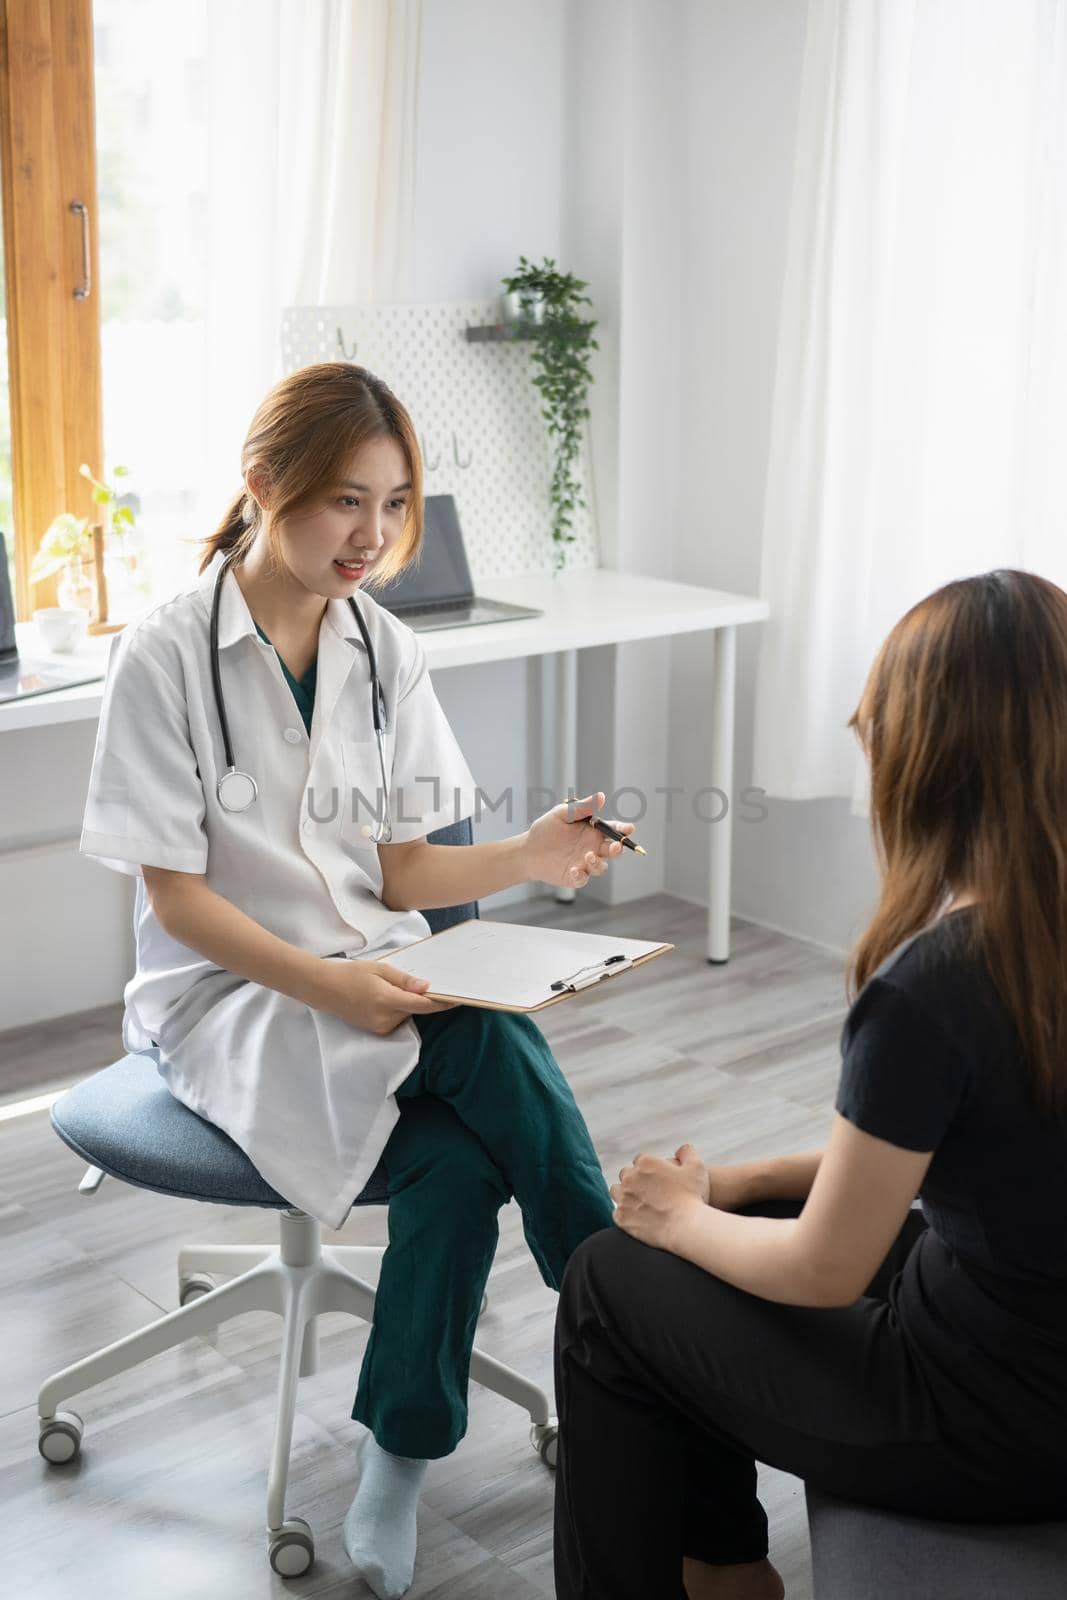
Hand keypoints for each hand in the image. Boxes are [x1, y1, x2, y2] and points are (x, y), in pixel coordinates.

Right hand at [320, 958, 458, 1035]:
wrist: (325, 989)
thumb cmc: (352, 974)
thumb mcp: (380, 969)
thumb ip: (405, 980)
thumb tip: (427, 988)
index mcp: (387, 1000)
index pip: (423, 1005)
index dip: (442, 1003)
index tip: (459, 998)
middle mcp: (385, 1018)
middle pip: (415, 1010)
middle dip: (421, 998)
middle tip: (419, 982)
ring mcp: (380, 1027)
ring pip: (406, 1014)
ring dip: (407, 1003)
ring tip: (389, 987)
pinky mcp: (377, 1030)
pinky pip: (396, 1019)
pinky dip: (398, 1009)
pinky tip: (384, 997)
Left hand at [522, 791, 635, 888]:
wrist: (528, 850)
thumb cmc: (546, 829)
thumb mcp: (562, 814)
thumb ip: (581, 808)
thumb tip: (601, 797)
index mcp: (593, 831)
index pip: (613, 830)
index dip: (623, 829)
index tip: (630, 828)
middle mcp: (593, 848)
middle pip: (614, 851)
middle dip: (618, 849)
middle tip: (615, 846)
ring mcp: (585, 863)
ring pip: (601, 867)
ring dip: (598, 863)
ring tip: (587, 856)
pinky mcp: (575, 876)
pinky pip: (583, 879)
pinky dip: (581, 876)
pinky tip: (574, 870)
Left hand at [610, 1143, 709, 1251]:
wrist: (687, 1227)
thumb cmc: (693, 1197)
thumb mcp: (696, 1167)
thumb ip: (687, 1153)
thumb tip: (681, 1150)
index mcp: (645, 1163)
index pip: (640, 1160)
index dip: (649, 1169)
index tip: (656, 1179)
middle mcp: (630, 1177)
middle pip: (626, 1174)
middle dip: (635, 1180)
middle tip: (648, 1191)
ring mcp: (623, 1198)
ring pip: (617, 1191)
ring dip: (625, 1194)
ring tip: (638, 1202)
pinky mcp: (621, 1217)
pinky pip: (616, 1212)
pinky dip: (625, 1214)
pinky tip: (636, 1217)